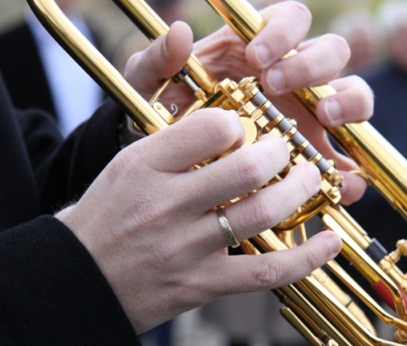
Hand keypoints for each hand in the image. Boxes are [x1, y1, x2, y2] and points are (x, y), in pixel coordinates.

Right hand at [55, 109, 341, 332]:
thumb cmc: (107, 216)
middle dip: (280, 152)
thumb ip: (176, 145)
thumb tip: (232, 128)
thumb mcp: (128, 166)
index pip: (211, 127)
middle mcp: (166, 204)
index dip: (240, 122)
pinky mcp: (203, 284)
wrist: (77, 279)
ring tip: (309, 178)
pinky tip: (328, 241)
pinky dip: (307, 257)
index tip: (246, 128)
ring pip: (262, 213)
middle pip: (247, 167)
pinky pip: (266, 271)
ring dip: (299, 191)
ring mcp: (187, 247)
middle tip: (287, 149)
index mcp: (145, 166)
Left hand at [124, 1, 373, 203]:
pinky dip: (352, 169)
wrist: (171, 171)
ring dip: (349, 101)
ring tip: (325, 117)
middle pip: (332, 51)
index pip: (291, 19)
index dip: (283, 31)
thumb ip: (156, 61)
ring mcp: (311, 116)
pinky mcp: (316, 154)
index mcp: (258, 49)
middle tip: (278, 86)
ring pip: (354, 93)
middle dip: (312, 64)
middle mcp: (293, 78)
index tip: (257, 57)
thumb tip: (180, 31)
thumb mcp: (149, 89)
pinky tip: (338, 179)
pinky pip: (350, 158)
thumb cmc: (164, 117)